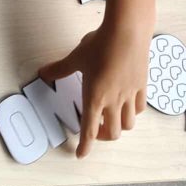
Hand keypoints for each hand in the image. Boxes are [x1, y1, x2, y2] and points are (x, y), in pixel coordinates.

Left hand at [39, 23, 150, 158]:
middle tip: (94, 129)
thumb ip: (59, 69)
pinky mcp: (141, 86)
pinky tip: (127, 105)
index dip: (85, 146)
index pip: (88, 130)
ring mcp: (130, 95)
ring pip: (128, 124)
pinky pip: (139, 108)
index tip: (81, 154)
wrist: (127, 31)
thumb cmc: (101, 44)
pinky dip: (133, 112)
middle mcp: (114, 101)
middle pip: (112, 133)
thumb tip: (43, 74)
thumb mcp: (76, 57)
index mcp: (95, 97)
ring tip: (111, 118)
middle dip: (102, 137)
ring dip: (119, 127)